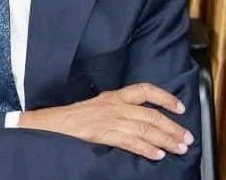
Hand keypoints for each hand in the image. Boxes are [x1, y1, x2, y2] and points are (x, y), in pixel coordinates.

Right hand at [19, 83, 193, 159]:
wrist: (58, 121)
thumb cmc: (79, 114)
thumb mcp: (101, 103)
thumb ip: (120, 107)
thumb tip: (141, 116)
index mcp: (115, 95)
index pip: (144, 90)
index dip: (164, 97)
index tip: (179, 107)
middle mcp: (116, 105)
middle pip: (150, 113)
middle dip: (171, 126)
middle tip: (186, 137)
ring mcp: (111, 120)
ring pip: (145, 128)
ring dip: (165, 139)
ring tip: (179, 147)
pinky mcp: (106, 134)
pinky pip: (131, 141)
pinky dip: (146, 149)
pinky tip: (157, 155)